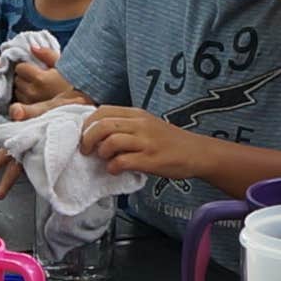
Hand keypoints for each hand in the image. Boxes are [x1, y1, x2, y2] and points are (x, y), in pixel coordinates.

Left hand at [1, 55, 81, 114]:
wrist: (81, 103)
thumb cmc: (73, 83)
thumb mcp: (63, 65)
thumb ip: (47, 54)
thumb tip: (32, 48)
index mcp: (40, 79)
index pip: (20, 68)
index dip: (26, 66)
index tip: (33, 67)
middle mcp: (33, 92)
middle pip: (17, 79)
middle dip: (24, 76)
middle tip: (36, 77)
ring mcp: (31, 103)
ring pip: (17, 91)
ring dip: (23, 87)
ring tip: (37, 87)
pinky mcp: (32, 112)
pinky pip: (21, 101)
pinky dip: (25, 97)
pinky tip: (36, 95)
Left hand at [79, 107, 205, 177]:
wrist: (197, 152)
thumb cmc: (169, 141)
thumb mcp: (147, 124)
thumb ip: (126, 125)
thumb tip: (97, 132)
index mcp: (137, 114)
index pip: (103, 111)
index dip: (87, 123)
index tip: (84, 135)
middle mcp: (140, 125)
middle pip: (103, 125)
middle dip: (88, 138)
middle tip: (86, 150)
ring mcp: (146, 142)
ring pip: (111, 141)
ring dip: (101, 153)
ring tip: (104, 159)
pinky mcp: (151, 160)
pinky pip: (123, 161)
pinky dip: (113, 167)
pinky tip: (115, 170)